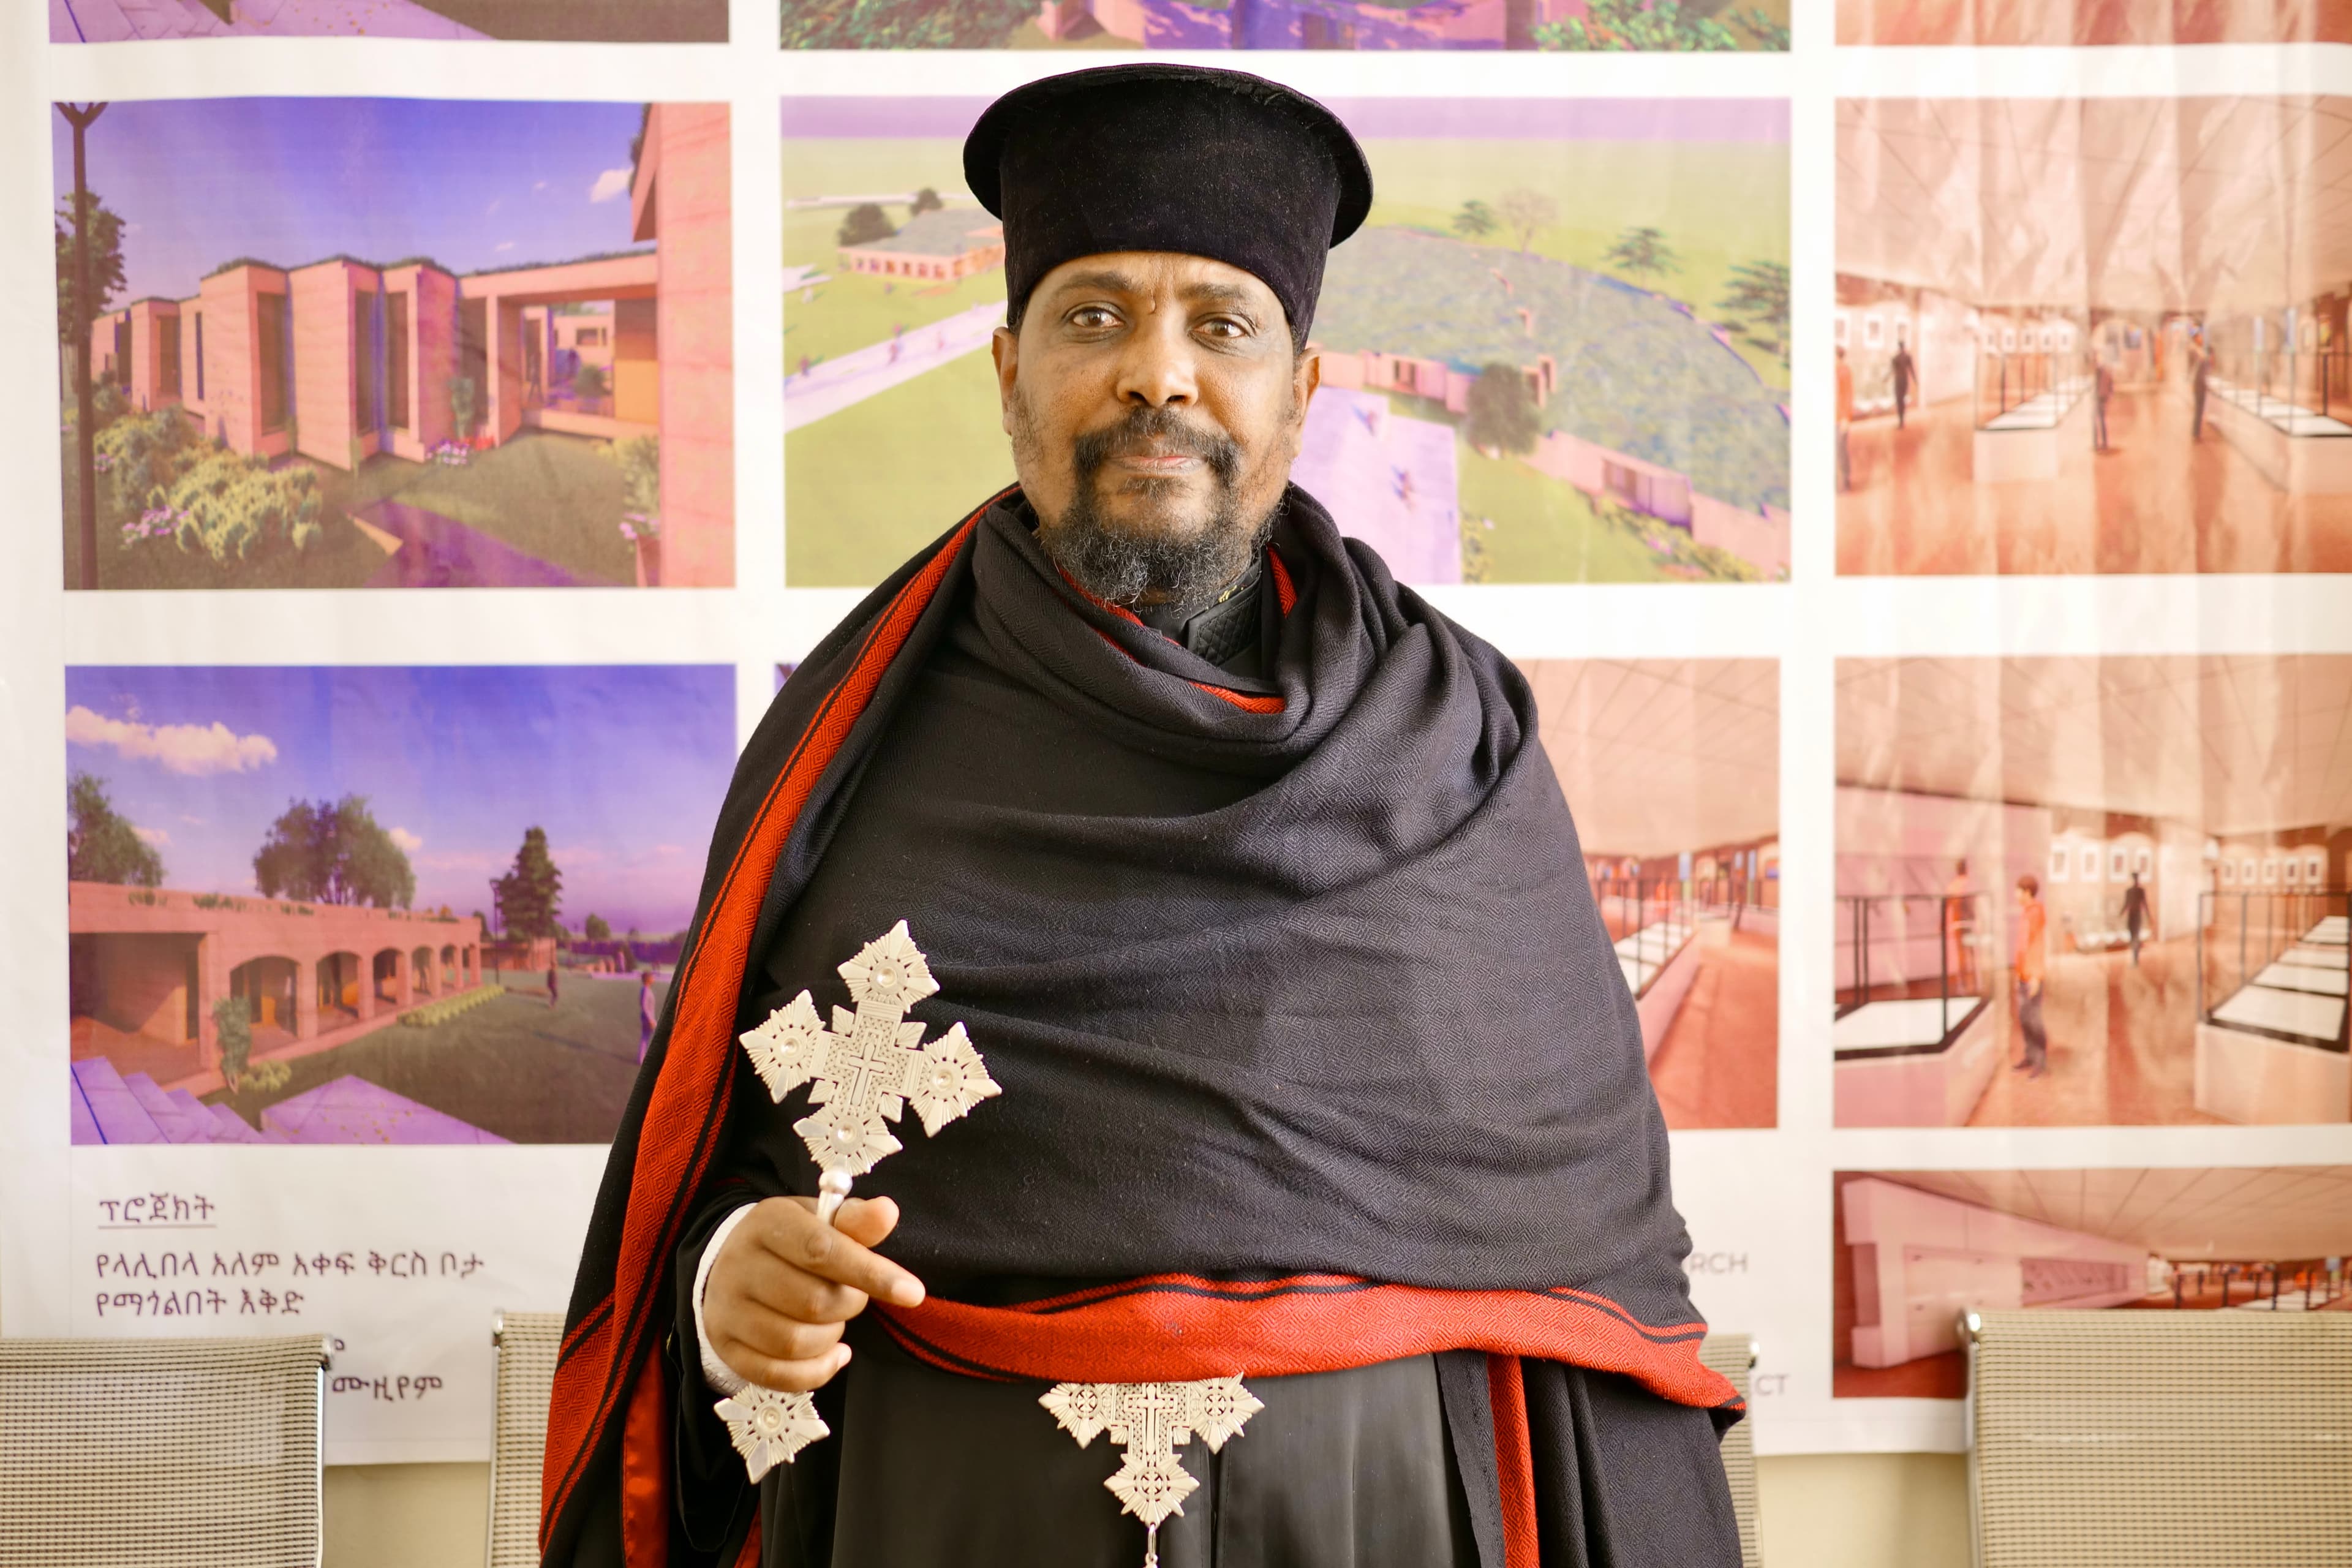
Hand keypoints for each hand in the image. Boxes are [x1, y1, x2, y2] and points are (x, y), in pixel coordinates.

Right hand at [703, 1195, 924, 1393]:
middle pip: (812, 1302)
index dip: (871, 1274)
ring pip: (794, 1343)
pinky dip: (815, 1371)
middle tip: (853, 1297)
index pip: (822, 1251)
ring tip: (834, 1322)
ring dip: (831, 1338)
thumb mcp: (821, 1220)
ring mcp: (726, 1309)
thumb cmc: (790, 1242)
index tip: (913, 1292)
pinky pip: (776, 1375)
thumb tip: (888, 1211)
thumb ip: (856, 1221)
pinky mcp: (725, 1346)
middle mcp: (739, 1265)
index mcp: (767, 1222)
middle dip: (850, 1305)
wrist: (731, 1265)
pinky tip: (832, 1354)